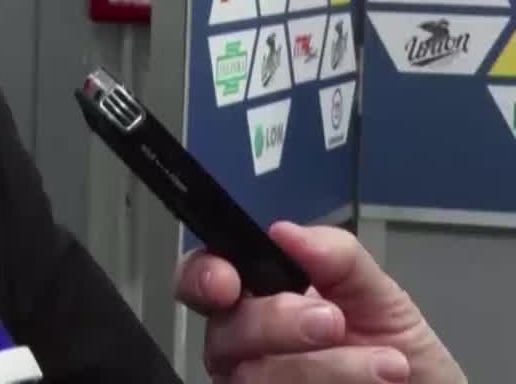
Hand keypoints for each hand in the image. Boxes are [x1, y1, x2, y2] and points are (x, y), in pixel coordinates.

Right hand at [175, 221, 465, 382]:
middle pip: (224, 333)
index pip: (201, 281)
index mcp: (257, 301)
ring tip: (387, 367)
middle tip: (332, 321)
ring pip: (254, 379)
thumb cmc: (400, 352)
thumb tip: (284, 231)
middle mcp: (243, 349)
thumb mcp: (381, 296)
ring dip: (324, 369)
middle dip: (276, 322)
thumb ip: (337, 257)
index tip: (228, 283)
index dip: (201, 277)